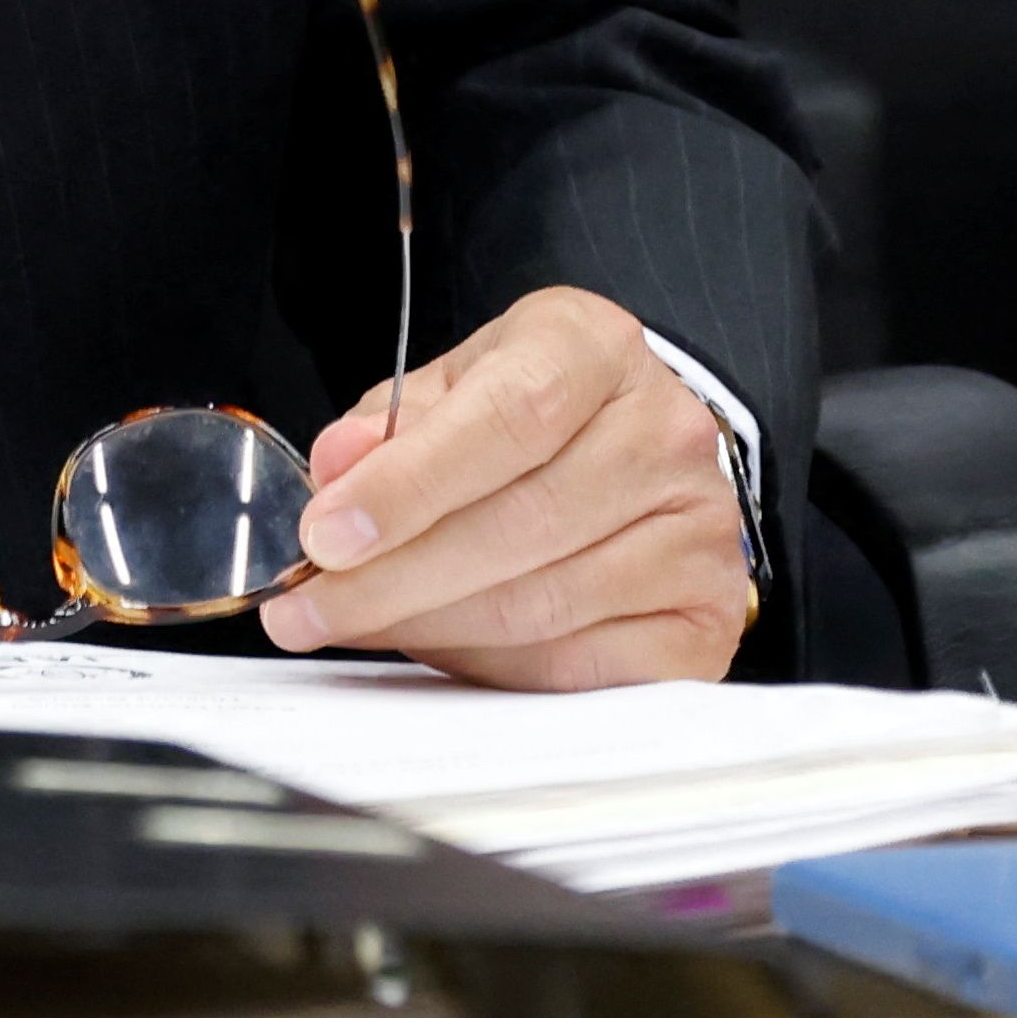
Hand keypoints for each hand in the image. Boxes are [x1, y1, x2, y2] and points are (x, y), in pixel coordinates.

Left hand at [262, 283, 759, 690]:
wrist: (636, 443)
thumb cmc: (533, 411)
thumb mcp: (456, 384)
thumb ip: (389, 424)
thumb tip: (338, 468)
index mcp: (596, 348)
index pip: (509, 418)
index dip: (410, 485)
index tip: (326, 535)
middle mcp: (665, 432)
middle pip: (522, 524)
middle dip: (394, 579)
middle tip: (309, 609)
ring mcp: (700, 528)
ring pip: (545, 605)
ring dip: (430, 628)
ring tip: (354, 626)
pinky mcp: (706, 614)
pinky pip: (583, 666)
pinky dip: (495, 668)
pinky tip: (438, 649)